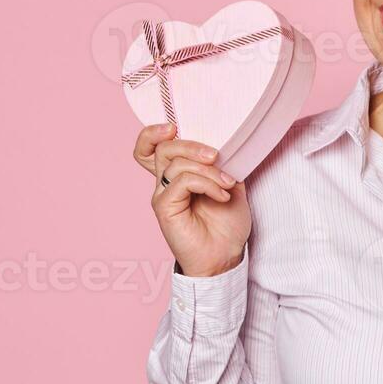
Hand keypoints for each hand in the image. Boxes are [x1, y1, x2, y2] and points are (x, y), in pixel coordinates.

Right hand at [133, 123, 251, 276]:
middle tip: (216, 156)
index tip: (173, 126)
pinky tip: (221, 196)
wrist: (225, 257)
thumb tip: (225, 144)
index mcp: (178, 174)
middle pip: (163, 148)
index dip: (154, 132)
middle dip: (192, 145)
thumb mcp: (231, 184)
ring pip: (174, 163)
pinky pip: (181, 182)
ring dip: (208, 170)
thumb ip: (222, 163)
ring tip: (227, 185)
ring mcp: (163, 195)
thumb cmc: (226, 225)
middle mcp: (166, 182)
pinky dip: (206, 184)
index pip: (151, 148)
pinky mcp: (164, 208)